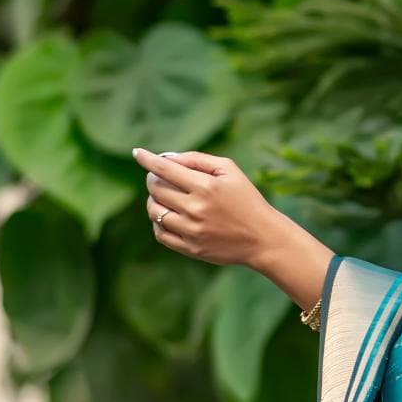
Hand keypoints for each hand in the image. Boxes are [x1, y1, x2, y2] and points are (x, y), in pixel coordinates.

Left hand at [133, 148, 278, 269]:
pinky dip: (158, 222)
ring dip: (154, 201)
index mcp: (205, 186)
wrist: (263, 238)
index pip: (165, 169)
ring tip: (164, 197)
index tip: (137, 152)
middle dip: (153, 179)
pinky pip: (160, 234)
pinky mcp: (190, 248)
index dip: (147, 159)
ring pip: (154, 212)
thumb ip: (198, 159)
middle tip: (160, 177)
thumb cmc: (246, 199)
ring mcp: (192, 230)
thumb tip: (168, 158)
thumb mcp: (230, 171)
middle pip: (156, 189)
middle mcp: (196, 209)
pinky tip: (168, 216)